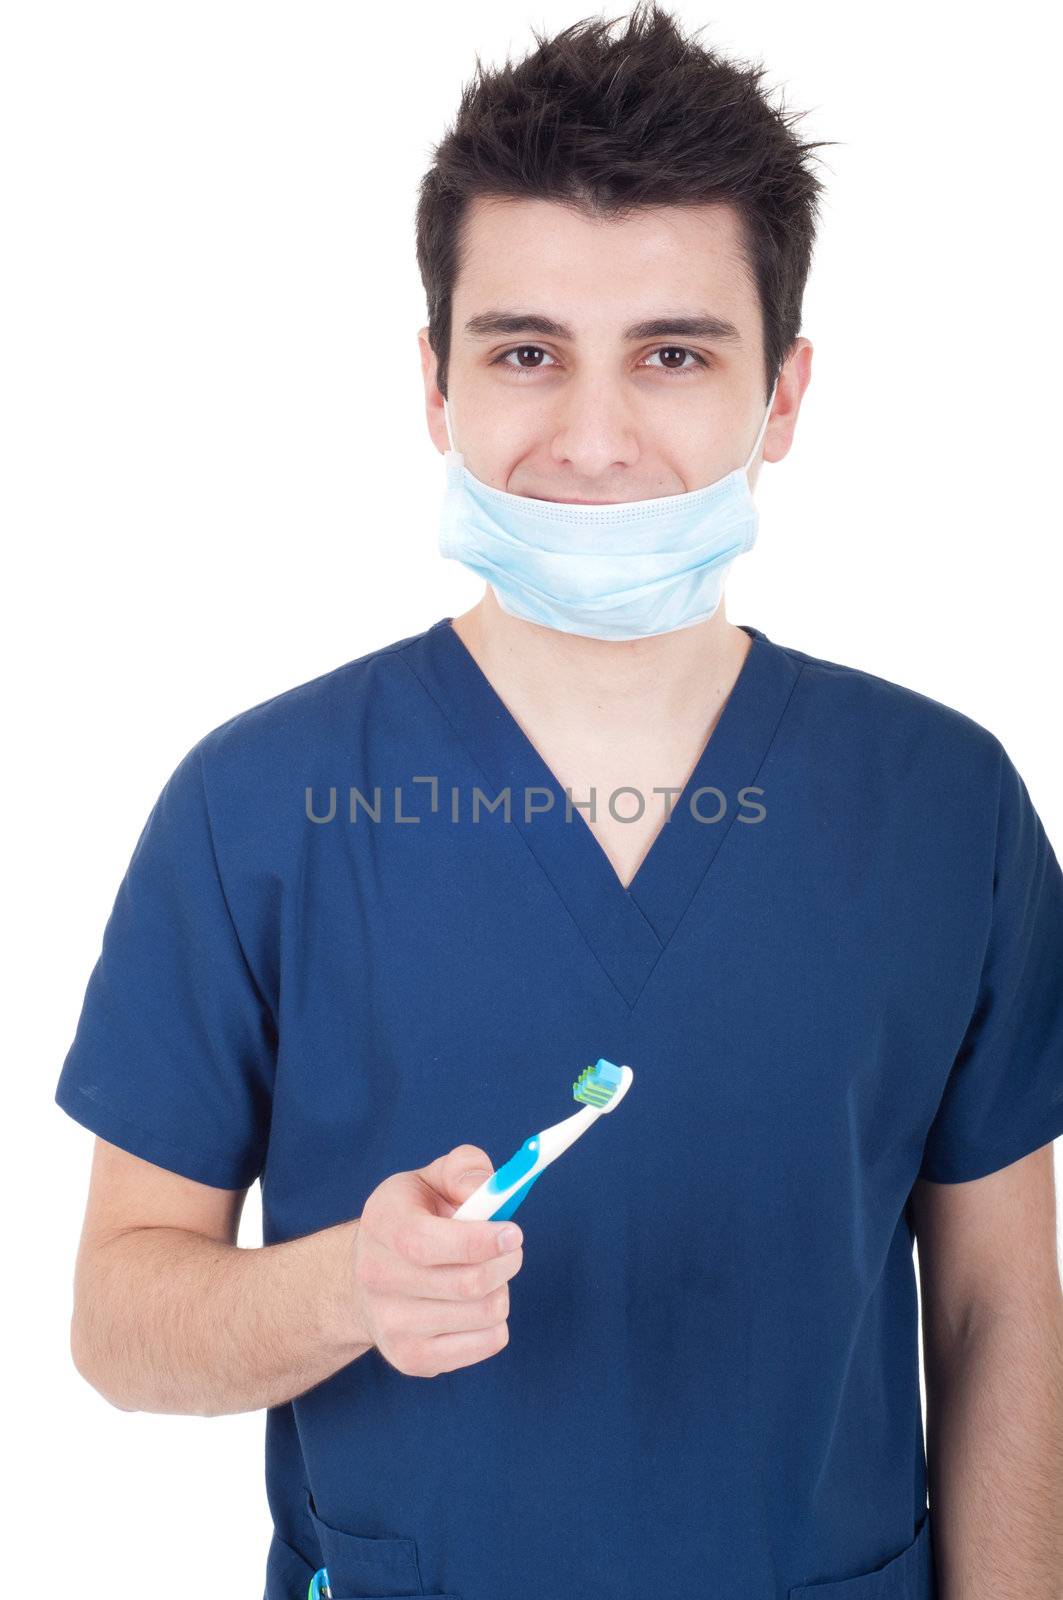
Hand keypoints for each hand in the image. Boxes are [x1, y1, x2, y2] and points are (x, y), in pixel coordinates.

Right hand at [350, 1144, 523, 1377]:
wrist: (365, 1279)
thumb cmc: (413, 1217)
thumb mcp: (431, 1179)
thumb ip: (464, 1169)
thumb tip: (491, 1189)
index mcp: (382, 1223)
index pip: (425, 1243)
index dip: (478, 1240)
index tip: (513, 1233)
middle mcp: (377, 1277)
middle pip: (465, 1284)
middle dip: (506, 1263)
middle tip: (512, 1248)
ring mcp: (391, 1325)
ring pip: (482, 1314)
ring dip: (502, 1290)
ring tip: (488, 1275)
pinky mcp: (412, 1358)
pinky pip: (485, 1343)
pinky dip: (497, 1321)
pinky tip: (478, 1305)